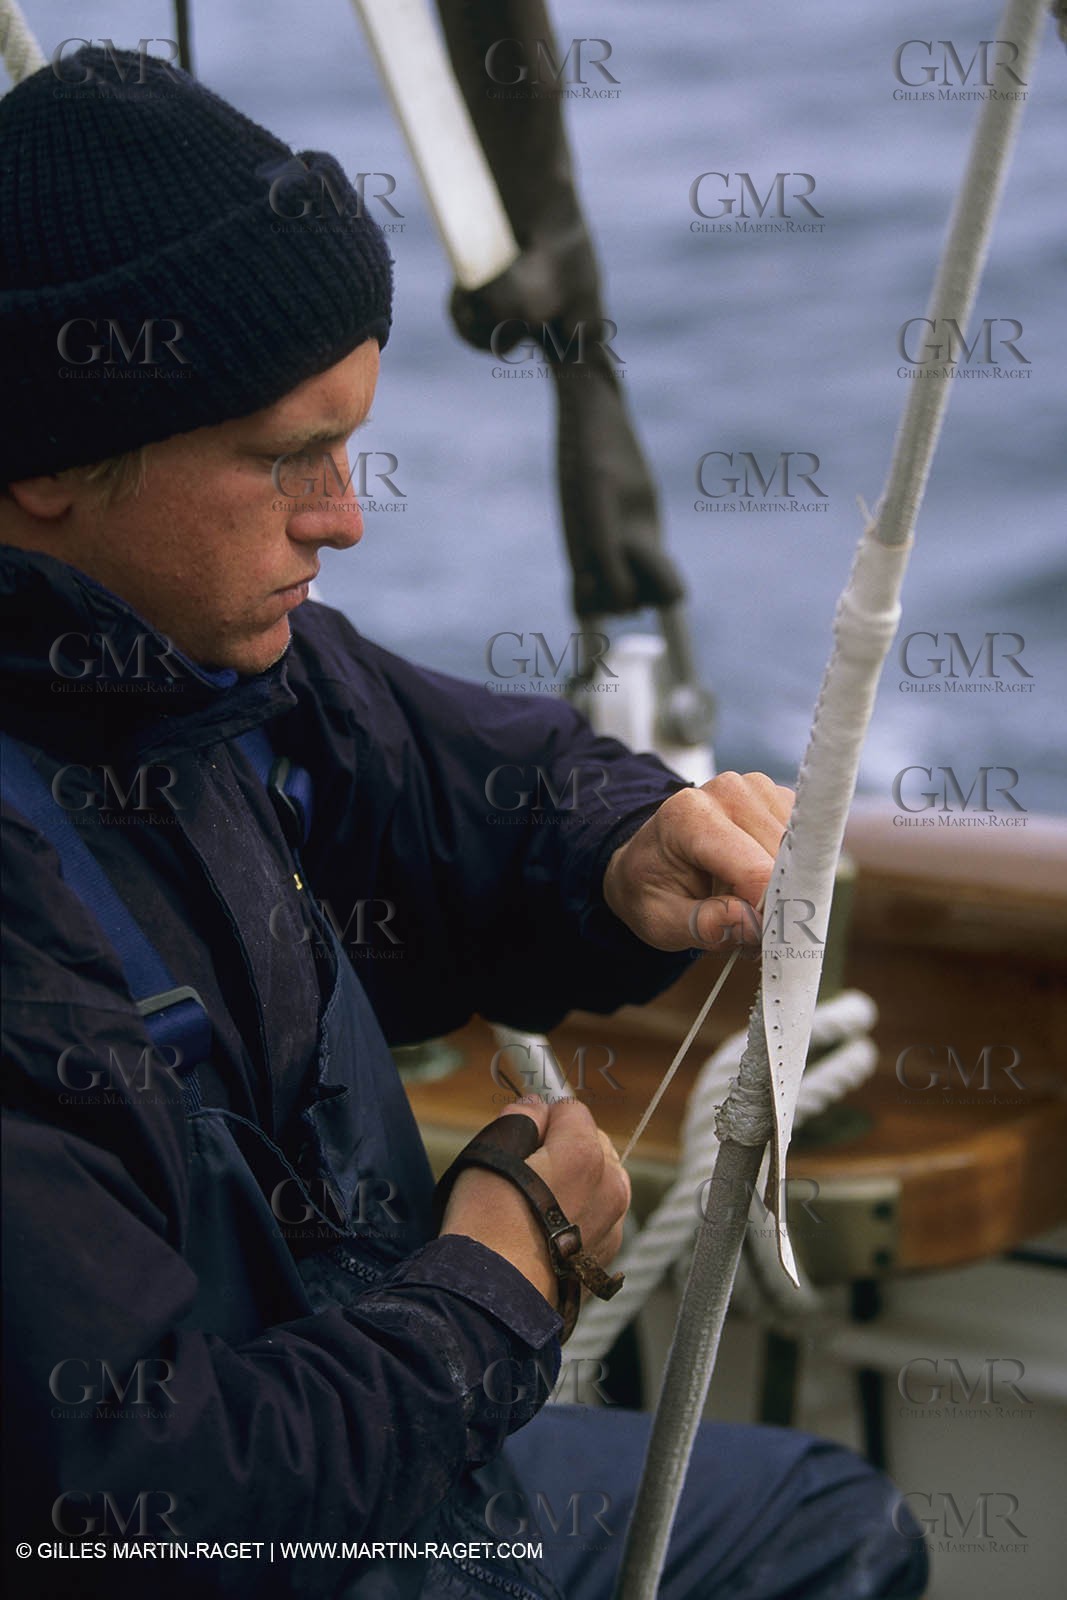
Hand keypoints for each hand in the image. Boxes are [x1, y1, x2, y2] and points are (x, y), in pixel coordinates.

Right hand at [439, 1098, 628, 1309]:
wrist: (495, 1300)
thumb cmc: (486, 1226)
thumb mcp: (490, 1155)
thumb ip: (519, 1118)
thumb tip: (535, 1108)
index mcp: (586, 1154)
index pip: (573, 1110)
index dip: (543, 1120)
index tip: (522, 1139)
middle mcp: (611, 1186)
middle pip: (593, 1144)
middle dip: (566, 1148)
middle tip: (527, 1173)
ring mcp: (615, 1224)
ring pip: (600, 1182)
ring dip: (577, 1183)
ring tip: (538, 1206)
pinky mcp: (608, 1256)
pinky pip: (599, 1218)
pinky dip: (580, 1217)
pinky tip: (548, 1233)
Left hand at [603, 771, 794, 953]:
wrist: (647, 860)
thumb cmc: (651, 888)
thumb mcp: (659, 921)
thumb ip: (703, 925)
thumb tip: (752, 924)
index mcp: (689, 816)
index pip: (754, 871)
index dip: (767, 914)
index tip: (762, 943)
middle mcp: (728, 791)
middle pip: (784, 862)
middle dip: (776, 905)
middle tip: (752, 934)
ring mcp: (758, 790)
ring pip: (801, 855)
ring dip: (784, 890)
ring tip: (748, 907)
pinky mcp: (779, 799)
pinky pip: (806, 845)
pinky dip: (790, 874)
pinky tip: (758, 884)